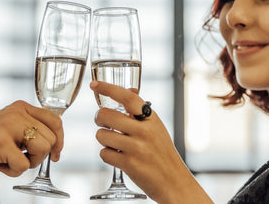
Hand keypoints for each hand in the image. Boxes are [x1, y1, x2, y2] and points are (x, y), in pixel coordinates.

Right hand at [0, 100, 62, 178]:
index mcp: (20, 106)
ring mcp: (9, 126)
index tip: (55, 154)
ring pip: (42, 149)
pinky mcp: (1, 143)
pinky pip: (24, 166)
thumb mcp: (9, 127)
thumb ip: (29, 127)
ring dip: (29, 163)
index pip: (55, 120)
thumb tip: (56, 142)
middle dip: (41, 155)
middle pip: (51, 138)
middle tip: (22, 159)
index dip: (59, 140)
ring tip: (11, 160)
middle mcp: (17, 112)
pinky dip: (13, 172)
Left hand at [91, 81, 211, 203]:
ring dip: (104, 139)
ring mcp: (137, 148)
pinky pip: (104, 153)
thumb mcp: (156, 128)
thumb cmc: (162, 153)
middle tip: (103, 123)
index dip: (108, 88)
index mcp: (150, 118)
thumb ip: (139, 112)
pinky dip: (107, 155)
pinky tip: (118, 157)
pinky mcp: (129, 165)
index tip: (93, 85)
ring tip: (115, 143)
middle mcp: (144, 131)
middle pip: (106, 115)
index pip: (127, 97)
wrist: (175, 182)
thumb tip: (127, 91)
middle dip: (99, 119)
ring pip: (102, 135)